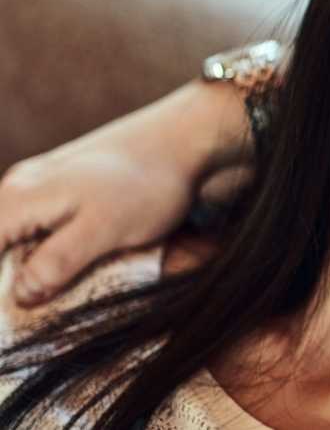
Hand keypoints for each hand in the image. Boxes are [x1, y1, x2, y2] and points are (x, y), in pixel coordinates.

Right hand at [0, 81, 248, 306]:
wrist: (186, 140)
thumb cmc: (148, 184)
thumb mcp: (104, 229)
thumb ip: (57, 261)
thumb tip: (19, 297)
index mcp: (17, 199)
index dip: (1, 289)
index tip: (23, 314)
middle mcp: (19, 190)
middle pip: (0, 251)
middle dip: (15, 283)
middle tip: (53, 302)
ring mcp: (41, 189)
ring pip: (21, 244)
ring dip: (38, 271)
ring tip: (68, 288)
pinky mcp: (65, 193)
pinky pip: (45, 233)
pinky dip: (56, 255)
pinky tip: (83, 266)